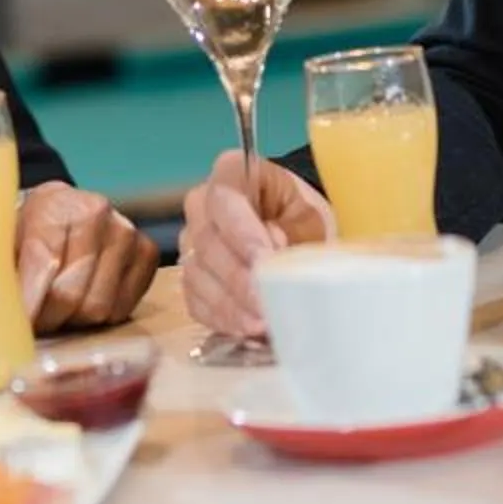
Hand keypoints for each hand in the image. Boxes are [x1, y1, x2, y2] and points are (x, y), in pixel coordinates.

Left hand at [13, 183, 159, 331]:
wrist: (60, 211)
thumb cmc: (25, 232)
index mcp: (54, 203)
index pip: (44, 263)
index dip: (28, 302)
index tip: (18, 327)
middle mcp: (96, 211)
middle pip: (70, 294)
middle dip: (47, 317)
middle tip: (33, 321)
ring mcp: (126, 232)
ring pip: (97, 308)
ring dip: (72, 319)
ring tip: (56, 308)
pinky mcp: (146, 252)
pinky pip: (121, 310)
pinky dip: (99, 316)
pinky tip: (83, 298)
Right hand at [179, 151, 332, 339]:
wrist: (300, 234)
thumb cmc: (304, 217)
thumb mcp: (310, 216)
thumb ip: (292, 228)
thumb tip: (271, 248)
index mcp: (231, 174)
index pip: (224, 199)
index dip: (241, 232)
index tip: (264, 261)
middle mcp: (202, 205)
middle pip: (207, 241)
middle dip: (237, 277)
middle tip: (264, 304)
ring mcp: (191, 243)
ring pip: (197, 274)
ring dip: (230, 304)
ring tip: (261, 325)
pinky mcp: (193, 278)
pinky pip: (195, 300)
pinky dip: (222, 318)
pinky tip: (247, 330)